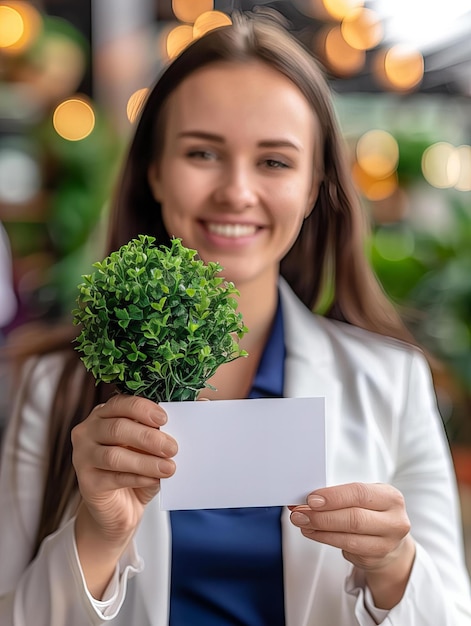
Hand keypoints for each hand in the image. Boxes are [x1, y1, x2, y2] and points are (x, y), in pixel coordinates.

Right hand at [72, 394, 177, 542]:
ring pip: (114, 455)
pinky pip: (112, 477)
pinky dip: (137, 477)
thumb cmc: (139, 469)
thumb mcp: (153, 447)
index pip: (121, 403)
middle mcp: (88, 431)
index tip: (165, 419)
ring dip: (145, 461)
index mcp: (105, 413)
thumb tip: (201, 404)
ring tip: (169, 468)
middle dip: (149, 437)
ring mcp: (82, 456)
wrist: (121, 508)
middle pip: (117, 428)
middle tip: (173, 448)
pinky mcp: (86, 482)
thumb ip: (168, 427)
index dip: (143, 409)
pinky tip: (153, 479)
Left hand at [289, 482, 415, 607]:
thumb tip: (308, 498)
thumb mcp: (364, 496)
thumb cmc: (372, 511)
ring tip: (302, 523)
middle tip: (300, 513)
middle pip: (354, 519)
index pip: (359, 494)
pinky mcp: (375, 559)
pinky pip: (346, 550)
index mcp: (390, 497)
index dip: (333, 497)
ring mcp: (386, 543)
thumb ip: (340, 495)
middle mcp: (394, 521)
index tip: (311, 499)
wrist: (390, 538)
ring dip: (320, 530)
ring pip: (348, 538)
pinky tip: (313, 532)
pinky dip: (325, 539)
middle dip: (322, 516)